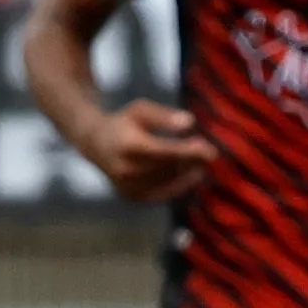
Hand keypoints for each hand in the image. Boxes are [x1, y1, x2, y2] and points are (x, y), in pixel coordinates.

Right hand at [76, 99, 216, 201]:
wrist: (95, 144)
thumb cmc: (123, 123)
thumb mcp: (140, 110)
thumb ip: (164, 116)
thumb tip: (190, 122)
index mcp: (129, 146)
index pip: (166, 152)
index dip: (190, 152)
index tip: (211, 151)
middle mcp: (126, 170)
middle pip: (169, 167)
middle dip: (191, 161)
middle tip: (209, 153)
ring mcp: (128, 186)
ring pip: (167, 181)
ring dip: (187, 172)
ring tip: (199, 161)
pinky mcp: (131, 197)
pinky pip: (162, 194)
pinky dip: (179, 186)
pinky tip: (192, 175)